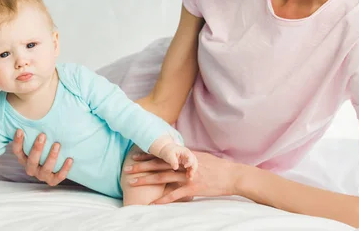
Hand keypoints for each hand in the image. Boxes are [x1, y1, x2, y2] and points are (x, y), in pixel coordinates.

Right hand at [12, 129, 73, 186]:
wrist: (55, 164)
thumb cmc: (45, 145)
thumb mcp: (38, 138)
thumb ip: (35, 127)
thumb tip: (33, 106)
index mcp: (24, 158)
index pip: (17, 151)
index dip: (17, 142)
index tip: (20, 130)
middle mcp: (31, 168)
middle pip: (31, 161)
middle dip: (37, 148)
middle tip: (42, 135)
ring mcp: (41, 175)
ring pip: (45, 169)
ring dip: (51, 157)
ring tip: (57, 145)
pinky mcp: (52, 180)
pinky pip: (58, 177)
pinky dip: (64, 169)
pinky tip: (70, 159)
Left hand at [124, 151, 238, 203]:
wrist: (232, 175)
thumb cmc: (218, 166)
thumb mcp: (201, 157)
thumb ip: (188, 158)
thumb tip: (178, 157)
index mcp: (184, 156)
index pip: (162, 155)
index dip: (147, 155)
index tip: (134, 155)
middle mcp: (183, 164)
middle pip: (158, 165)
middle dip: (141, 167)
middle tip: (126, 169)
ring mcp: (187, 176)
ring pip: (162, 177)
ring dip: (146, 181)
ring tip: (132, 183)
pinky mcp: (192, 187)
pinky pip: (174, 194)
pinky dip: (162, 199)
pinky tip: (152, 203)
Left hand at [157, 143, 197, 178]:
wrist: (166, 150)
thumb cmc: (168, 151)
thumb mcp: (169, 155)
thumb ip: (173, 161)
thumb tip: (176, 168)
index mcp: (186, 152)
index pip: (191, 157)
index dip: (189, 162)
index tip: (185, 167)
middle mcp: (189, 155)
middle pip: (194, 162)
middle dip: (193, 169)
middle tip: (190, 175)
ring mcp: (188, 159)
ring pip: (193, 166)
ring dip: (192, 171)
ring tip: (190, 178)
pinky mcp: (186, 163)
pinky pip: (190, 168)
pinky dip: (190, 172)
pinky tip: (188, 177)